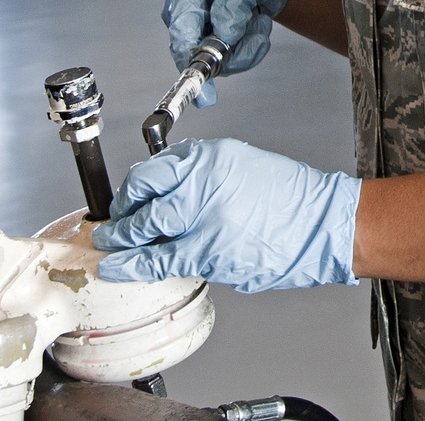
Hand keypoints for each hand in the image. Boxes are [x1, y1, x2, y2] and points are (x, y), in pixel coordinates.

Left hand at [91, 138, 360, 291]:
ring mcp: (202, 217)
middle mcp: (202, 181)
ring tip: (106, 246)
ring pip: (146, 229)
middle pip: (144, 196)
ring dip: (121, 241)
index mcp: (211, 157)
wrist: (318, 224)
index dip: (134, 187)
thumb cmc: (286, 194)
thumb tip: (169, 190)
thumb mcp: (240, 163)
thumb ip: (202, 172)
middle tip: (110, 223)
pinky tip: (119, 267)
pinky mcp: (207, 252)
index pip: (154, 168)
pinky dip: (135, 265)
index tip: (126, 197)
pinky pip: (161, 260)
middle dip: (122, 213)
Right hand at [163, 0, 289, 104]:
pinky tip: (259, 23)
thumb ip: (232, 5)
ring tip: (261, 18)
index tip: (202, 84)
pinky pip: (236, 61)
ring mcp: (201, 33)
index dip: (191, 59)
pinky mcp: (217, 46)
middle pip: (200, 55)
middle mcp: (187, 17)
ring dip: (249, 44)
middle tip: (259, 27)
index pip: (182, 33)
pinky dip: (254, 45)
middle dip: (235, 49)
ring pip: (222, 63)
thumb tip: (225, 37)